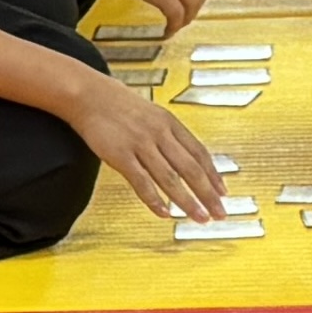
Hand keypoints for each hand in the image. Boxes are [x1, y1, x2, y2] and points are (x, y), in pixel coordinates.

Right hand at [75, 86, 231, 225]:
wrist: (89, 95)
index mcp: (170, 123)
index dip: (213, 175)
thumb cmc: (118, 105)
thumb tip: (185, 155)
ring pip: (171, 178)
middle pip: (191, 168)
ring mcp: (141, 145)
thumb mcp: (152, 114)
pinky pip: (142, 182)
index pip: (199, 153)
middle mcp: (159, 134)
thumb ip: (168, 135)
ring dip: (187, 201)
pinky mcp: (121, 155)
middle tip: (218, 212)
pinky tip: (164, 213)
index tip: (222, 192)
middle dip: (207, 194)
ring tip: (198, 217)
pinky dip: (154, 200)